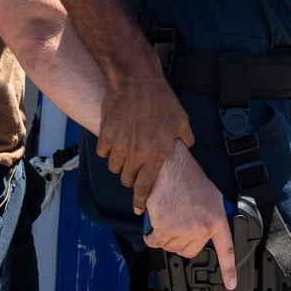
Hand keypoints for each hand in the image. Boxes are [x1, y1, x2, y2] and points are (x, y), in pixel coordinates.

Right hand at [97, 65, 194, 213]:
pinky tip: (113, 140)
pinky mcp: (105, 135)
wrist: (137, 81)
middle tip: (134, 168)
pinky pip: (103, 152)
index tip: (137, 209)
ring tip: (124, 152)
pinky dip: (107, 149)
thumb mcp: (181, 120)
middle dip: (131, 177)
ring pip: (114, 167)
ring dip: (119, 163)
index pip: (145, 187)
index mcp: (156, 154)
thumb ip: (185, 138)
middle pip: (127, 179)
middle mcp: (136, 154)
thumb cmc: (161, 99)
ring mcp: (119, 145)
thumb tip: (188, 146)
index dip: (140, 201)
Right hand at [143, 141, 236, 289]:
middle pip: (189, 251)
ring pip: (170, 247)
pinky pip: (154, 241)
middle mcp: (203, 228)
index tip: (231, 284)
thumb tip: (203, 229)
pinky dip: (150, 235)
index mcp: (216, 219)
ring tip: (166, 215)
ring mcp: (184, 230)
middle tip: (176, 223)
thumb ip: (209, 215)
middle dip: (179, 241)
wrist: (170, 165)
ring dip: (164, 236)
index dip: (229, 269)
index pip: (226, 249)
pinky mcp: (165, 229)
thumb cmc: (186, 175)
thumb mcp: (210, 195)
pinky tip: (153, 221)